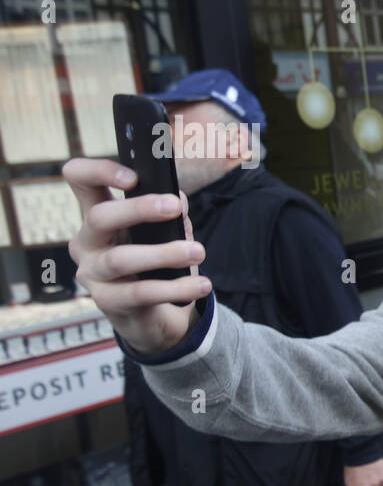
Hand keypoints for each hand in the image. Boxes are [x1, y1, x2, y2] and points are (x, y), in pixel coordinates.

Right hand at [63, 158, 207, 355]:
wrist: (152, 315)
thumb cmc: (155, 264)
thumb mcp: (164, 233)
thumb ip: (170, 214)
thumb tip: (178, 201)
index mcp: (97, 215)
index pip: (79, 179)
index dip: (99, 171)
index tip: (133, 177)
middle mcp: (86, 241)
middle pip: (99, 217)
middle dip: (139, 209)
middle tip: (174, 207)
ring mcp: (91, 273)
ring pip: (121, 258)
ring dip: (164, 253)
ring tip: (198, 252)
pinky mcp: (107, 301)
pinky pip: (140, 293)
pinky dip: (175, 288)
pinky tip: (200, 284)